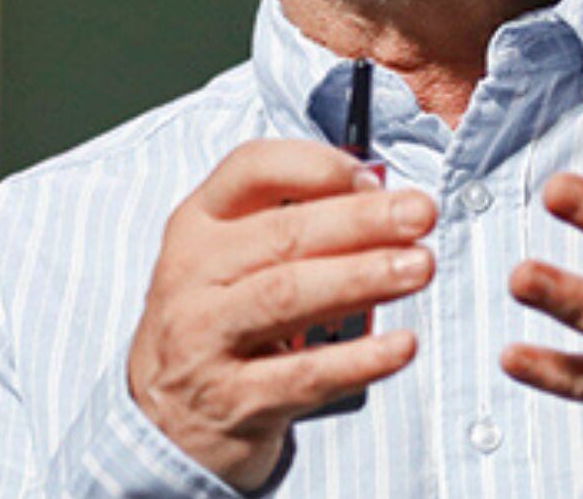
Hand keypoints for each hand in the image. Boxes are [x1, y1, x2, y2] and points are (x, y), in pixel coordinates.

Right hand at [127, 140, 436, 490]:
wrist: (162, 416)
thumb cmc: (215, 319)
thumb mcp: (226, 258)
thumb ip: (286, 223)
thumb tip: (377, 198)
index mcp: (196, 224)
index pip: (249, 170)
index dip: (315, 166)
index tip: (370, 178)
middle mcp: (193, 274)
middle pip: (281, 234)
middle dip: (361, 220)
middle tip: (420, 214)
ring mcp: (206, 338)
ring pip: (288, 296)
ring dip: (362, 277)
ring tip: (419, 266)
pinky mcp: (233, 399)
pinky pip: (304, 375)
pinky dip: (359, 359)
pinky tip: (402, 345)